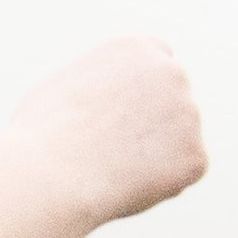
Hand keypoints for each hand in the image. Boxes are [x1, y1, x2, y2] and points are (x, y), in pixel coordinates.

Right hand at [6, 38, 207, 229]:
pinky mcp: (195, 157)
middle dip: (155, 124)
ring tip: (106, 172)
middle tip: (116, 152)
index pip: (159, 61)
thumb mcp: (63, 88)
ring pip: (176, 143)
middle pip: (173, 102)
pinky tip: (122, 188)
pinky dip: (159, 186)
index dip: (146, 90)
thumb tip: (106, 101)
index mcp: (137, 49)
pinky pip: (180, 176)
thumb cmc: (41, 136)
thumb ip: (100, 87)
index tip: (134, 111)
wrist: (50, 175)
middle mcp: (171, 73)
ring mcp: (189, 115)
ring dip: (153, 158)